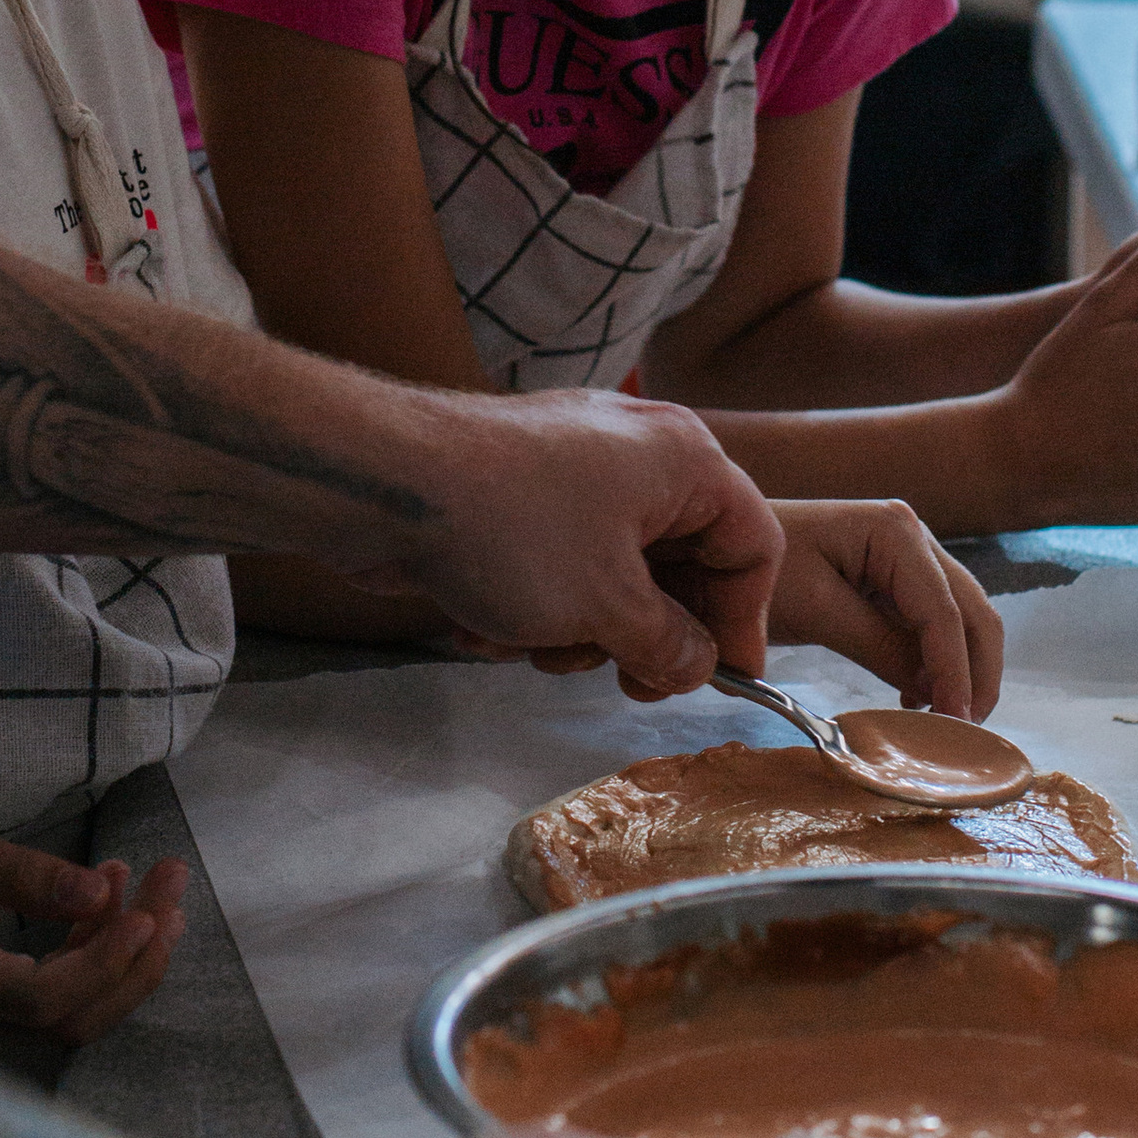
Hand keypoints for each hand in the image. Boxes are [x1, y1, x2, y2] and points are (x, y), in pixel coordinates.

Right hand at [0, 812, 185, 1042]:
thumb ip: (16, 872)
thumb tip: (98, 890)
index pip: (42, 1000)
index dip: (103, 965)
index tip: (147, 913)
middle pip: (75, 1014)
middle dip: (138, 950)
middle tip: (173, 875)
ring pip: (75, 1007)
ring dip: (128, 948)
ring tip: (157, 881)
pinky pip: (59, 989)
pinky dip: (98, 944)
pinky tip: (110, 889)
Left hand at [406, 385, 785, 701]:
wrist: (385, 484)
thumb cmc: (513, 530)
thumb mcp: (609, 607)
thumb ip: (670, 646)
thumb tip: (697, 666)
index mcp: (684, 460)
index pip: (752, 545)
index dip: (744, 622)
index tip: (724, 681)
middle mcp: (638, 454)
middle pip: (683, 564)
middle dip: (647, 633)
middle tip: (623, 682)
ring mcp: (575, 469)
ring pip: (616, 575)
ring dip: (582, 629)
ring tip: (535, 645)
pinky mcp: (521, 492)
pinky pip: (559, 565)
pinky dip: (535, 606)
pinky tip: (486, 627)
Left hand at [765, 500, 1003, 715]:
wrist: (719, 550)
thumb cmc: (759, 574)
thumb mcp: (815, 609)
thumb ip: (879, 645)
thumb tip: (935, 691)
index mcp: (896, 531)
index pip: (944, 611)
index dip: (957, 670)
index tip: (957, 723)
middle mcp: (913, 536)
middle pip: (971, 610)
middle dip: (976, 670)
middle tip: (967, 729)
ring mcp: (906, 557)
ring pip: (960, 618)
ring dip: (961, 668)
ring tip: (945, 720)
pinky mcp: (891, 581)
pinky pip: (930, 624)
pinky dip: (935, 662)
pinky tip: (916, 697)